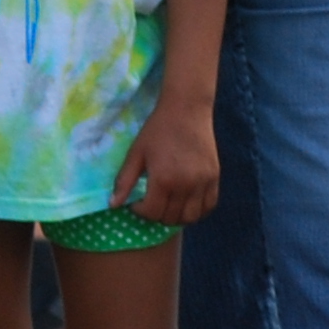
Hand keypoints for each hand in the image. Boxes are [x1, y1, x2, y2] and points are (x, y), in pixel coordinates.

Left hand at [113, 103, 219, 226]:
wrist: (186, 110)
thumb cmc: (157, 130)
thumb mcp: (136, 153)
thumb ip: (124, 181)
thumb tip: (113, 205)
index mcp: (163, 179)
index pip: (152, 213)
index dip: (140, 212)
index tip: (137, 203)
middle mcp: (186, 185)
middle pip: (171, 218)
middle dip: (156, 215)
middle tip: (151, 203)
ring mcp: (203, 183)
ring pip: (191, 217)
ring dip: (177, 217)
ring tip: (167, 205)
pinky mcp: (215, 178)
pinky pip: (208, 206)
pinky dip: (197, 211)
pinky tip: (185, 203)